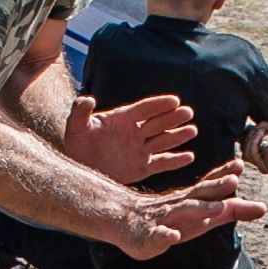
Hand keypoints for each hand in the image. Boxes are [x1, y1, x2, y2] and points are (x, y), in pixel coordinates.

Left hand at [67, 94, 200, 182]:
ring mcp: (140, 150)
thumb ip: (80, 112)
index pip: (144, 109)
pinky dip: (175, 161)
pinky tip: (189, 157)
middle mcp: (134, 133)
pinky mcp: (142, 168)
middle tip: (188, 112)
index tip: (174, 100)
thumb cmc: (77, 144)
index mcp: (122, 119)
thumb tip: (87, 99)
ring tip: (192, 131)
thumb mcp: (75, 127)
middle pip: (157, 123)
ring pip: (163, 141)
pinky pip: (161, 163)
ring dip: (177, 136)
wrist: (80, 170)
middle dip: (173, 118)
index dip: (158, 105)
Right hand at [113, 163, 266, 259]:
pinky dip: (164, 235)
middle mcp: (178, 205)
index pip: (209, 185)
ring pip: (181, 212)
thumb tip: (263, 208)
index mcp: (191, 200)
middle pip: (198, 194)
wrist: (125, 221)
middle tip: (233, 180)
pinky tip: (172, 236)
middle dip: (216, 187)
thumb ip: (231, 211)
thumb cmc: (170, 219)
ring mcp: (163, 219)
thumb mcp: (203, 216)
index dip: (223, 176)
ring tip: (216, 210)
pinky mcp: (149, 237)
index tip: (239, 165)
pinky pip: (156, 236)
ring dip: (199, 209)